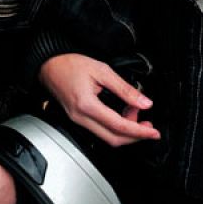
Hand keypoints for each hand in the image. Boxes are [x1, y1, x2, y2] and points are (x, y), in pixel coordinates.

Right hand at [39, 53, 159, 146]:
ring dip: (125, 130)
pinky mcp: (77, 119)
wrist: (49, 64)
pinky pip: (99, 131)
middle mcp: (80, 118)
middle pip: (113, 139)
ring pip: (107, 137)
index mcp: (87, 105)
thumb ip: (125, 89)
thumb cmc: (70, 64)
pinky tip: (121, 114)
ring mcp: (77, 120)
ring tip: (134, 112)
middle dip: (134, 135)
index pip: (119, 126)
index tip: (153, 132)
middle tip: (147, 124)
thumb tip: (144, 102)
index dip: (139, 131)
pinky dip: (115, 127)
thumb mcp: (102, 71)